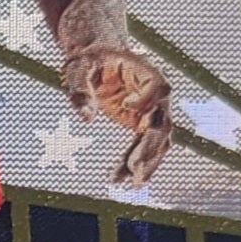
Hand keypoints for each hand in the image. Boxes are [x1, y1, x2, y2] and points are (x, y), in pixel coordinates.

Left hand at [62, 44, 171, 185]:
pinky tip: (120, 178)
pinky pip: (143, 146)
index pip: (158, 88)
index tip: (126, 105)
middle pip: (162, 123)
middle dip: (150, 148)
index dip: (146, 99)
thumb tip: (87, 118)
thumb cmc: (89, 59)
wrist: (96, 59)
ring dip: (146, 162)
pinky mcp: (141, 124)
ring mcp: (151, 111)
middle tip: (136, 169)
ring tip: (132, 182)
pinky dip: (134, 162)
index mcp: (145, 72)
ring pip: (157, 141)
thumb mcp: (78, 68)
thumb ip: (80, 90)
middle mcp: (155, 94)